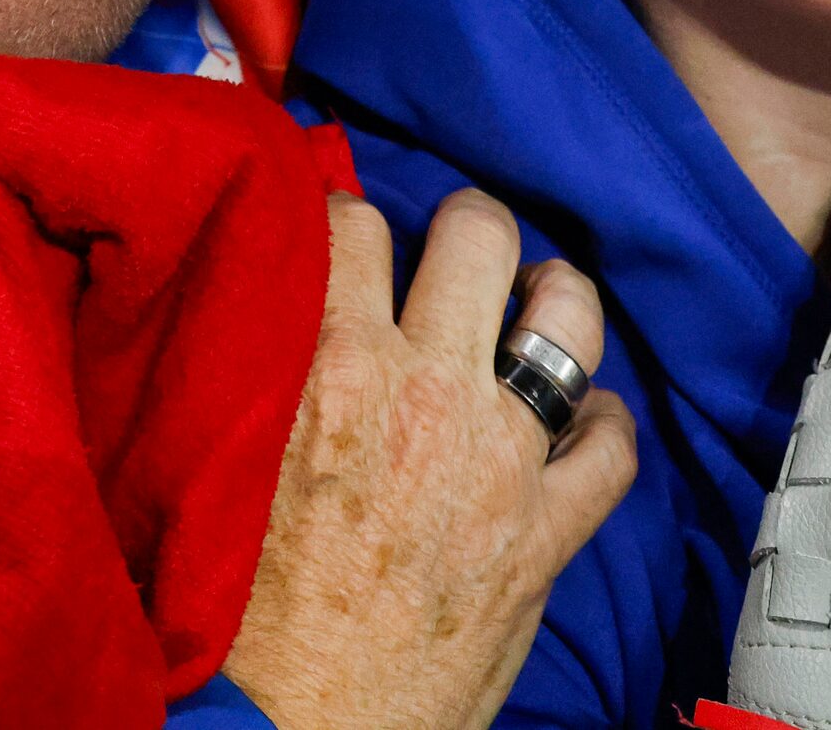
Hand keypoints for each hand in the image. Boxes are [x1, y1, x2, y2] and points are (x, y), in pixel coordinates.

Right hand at [225, 192, 635, 729]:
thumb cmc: (234, 612)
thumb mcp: (215, 459)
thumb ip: (248, 369)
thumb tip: (255, 307)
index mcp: (331, 365)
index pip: (353, 223)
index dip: (351, 218)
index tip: (352, 236)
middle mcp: (427, 390)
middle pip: (476, 236)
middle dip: (466, 228)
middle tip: (454, 249)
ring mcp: (501, 459)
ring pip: (569, 318)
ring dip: (553, 299)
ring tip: (535, 303)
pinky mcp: (547, 534)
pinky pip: (615, 446)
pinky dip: (606, 424)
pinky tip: (582, 422)